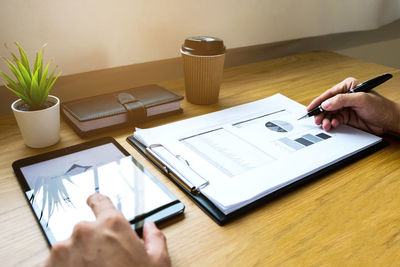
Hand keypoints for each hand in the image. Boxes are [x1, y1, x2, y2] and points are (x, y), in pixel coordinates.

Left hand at [42, 193, 170, 266]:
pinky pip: (54, 263)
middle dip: (92, 242)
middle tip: (104, 260)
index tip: (94, 202)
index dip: (97, 202)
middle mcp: (85, 231)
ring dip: (76, 257)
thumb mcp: (158, 262)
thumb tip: (151, 228)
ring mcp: (63, 250)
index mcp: (111, 225)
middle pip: (85, 229)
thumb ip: (154, 238)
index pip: (99, 201)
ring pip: (69, 247)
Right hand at [307, 77, 399, 134]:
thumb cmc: (381, 107)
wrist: (389, 121)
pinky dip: (331, 123)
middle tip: (317, 120)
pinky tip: (332, 125)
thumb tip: (326, 104)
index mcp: (348, 86)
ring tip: (326, 124)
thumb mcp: (361, 99)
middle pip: (327, 105)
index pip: (329, 94)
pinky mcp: (346, 117)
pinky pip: (334, 120)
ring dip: (325, 119)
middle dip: (321, 113)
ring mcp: (345, 107)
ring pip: (329, 114)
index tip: (311, 108)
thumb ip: (342, 100)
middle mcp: (345, 96)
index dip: (318, 101)